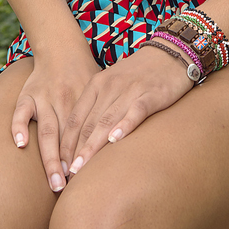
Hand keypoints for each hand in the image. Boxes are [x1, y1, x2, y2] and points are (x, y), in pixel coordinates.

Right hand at [11, 45, 100, 192]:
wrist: (61, 46)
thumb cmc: (85, 72)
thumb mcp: (103, 86)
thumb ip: (110, 109)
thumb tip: (127, 135)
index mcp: (85, 99)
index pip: (88, 132)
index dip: (89, 155)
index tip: (91, 180)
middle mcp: (65, 100)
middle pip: (68, 137)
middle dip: (69, 165)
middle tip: (72, 190)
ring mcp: (45, 97)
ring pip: (47, 130)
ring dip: (50, 157)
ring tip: (54, 182)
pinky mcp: (27, 93)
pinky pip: (20, 111)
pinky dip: (18, 126)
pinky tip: (21, 145)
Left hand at [59, 44, 193, 175]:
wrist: (170, 53)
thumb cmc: (138, 75)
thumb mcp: (113, 85)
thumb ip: (99, 107)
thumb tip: (82, 140)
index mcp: (97, 85)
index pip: (76, 118)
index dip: (66, 143)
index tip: (59, 166)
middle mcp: (110, 86)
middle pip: (88, 123)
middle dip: (75, 151)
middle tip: (66, 175)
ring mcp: (130, 90)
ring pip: (106, 120)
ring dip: (92, 146)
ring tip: (82, 168)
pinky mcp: (151, 94)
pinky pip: (135, 111)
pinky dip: (124, 126)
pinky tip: (115, 141)